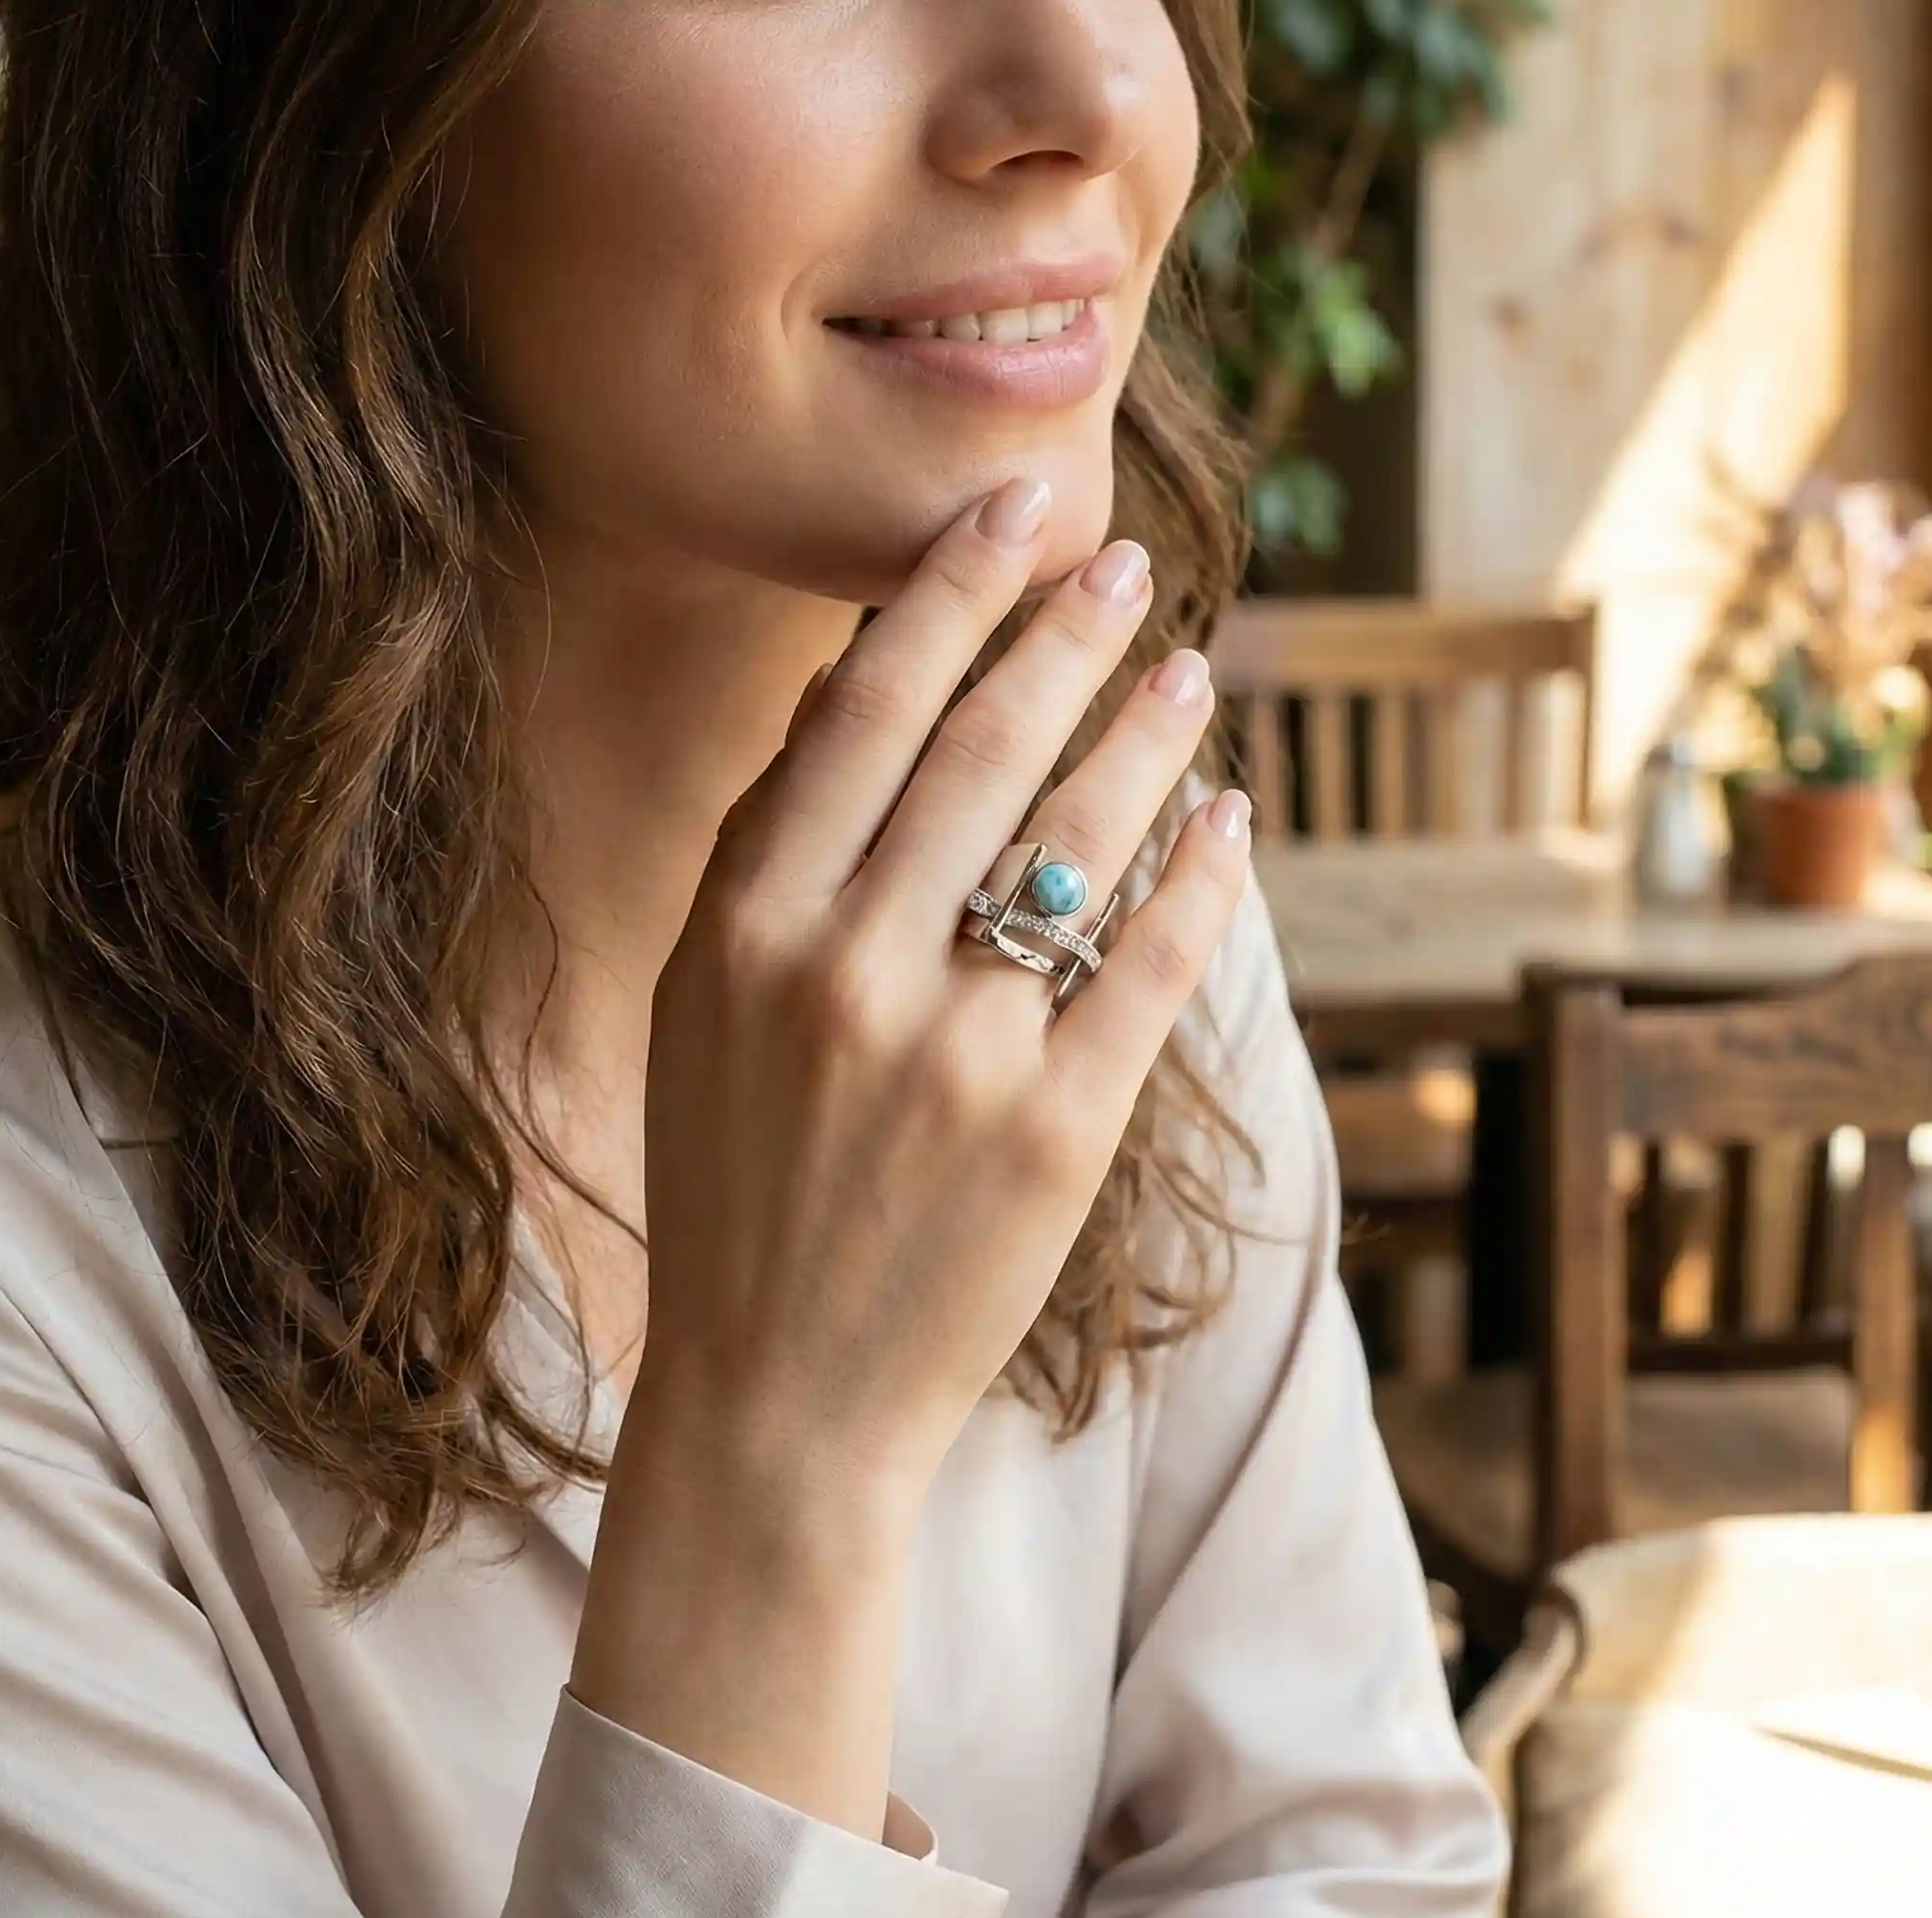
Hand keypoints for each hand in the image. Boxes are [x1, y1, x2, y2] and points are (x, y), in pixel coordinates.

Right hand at [626, 474, 1252, 1510]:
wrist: (779, 1393)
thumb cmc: (733, 1185)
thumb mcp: (704, 1005)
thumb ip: (771, 852)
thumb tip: (854, 692)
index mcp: (747, 925)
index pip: (863, 710)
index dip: (949, 592)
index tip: (1012, 510)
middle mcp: (848, 970)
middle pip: (984, 749)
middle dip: (1064, 635)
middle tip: (1122, 567)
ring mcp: (962, 1054)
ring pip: (1080, 841)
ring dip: (1145, 736)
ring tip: (1184, 673)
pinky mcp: (1061, 1132)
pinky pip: (1154, 967)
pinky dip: (1203, 879)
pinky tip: (1228, 819)